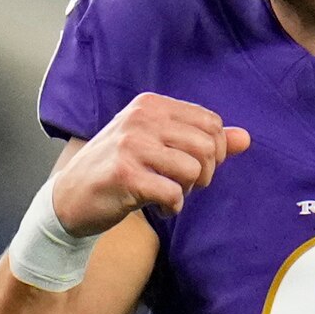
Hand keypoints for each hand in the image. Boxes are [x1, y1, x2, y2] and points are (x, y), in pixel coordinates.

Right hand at [50, 92, 250, 233]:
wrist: (68, 198)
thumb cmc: (118, 170)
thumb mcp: (157, 146)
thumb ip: (202, 140)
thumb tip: (246, 139)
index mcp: (150, 105)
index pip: (210, 122)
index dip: (214, 151)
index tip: (195, 167)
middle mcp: (140, 118)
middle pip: (207, 145)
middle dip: (206, 173)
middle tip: (186, 185)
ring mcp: (131, 145)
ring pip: (194, 169)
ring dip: (188, 191)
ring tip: (169, 195)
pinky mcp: (125, 175)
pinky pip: (173, 193)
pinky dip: (172, 207)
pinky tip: (157, 208)